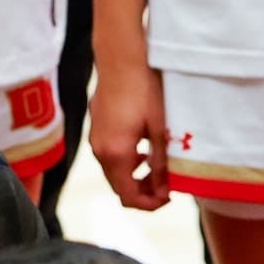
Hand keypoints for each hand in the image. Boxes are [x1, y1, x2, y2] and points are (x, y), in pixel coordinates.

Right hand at [89, 63, 171, 210]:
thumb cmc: (144, 89)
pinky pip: (109, 157)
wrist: (121, 58)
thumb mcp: (159, 130)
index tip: (168, 198)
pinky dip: (126, 163)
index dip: (150, 204)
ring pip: (114, 173)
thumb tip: (164, 190)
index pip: (129, 197)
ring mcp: (95, 140)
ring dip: (134, 177)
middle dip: (143, 193)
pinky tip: (142, 149)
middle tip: (166, 186)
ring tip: (157, 167)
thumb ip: (160, 163)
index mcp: (116, 154)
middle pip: (119, 188)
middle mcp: (100, 151)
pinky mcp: (96, 129)